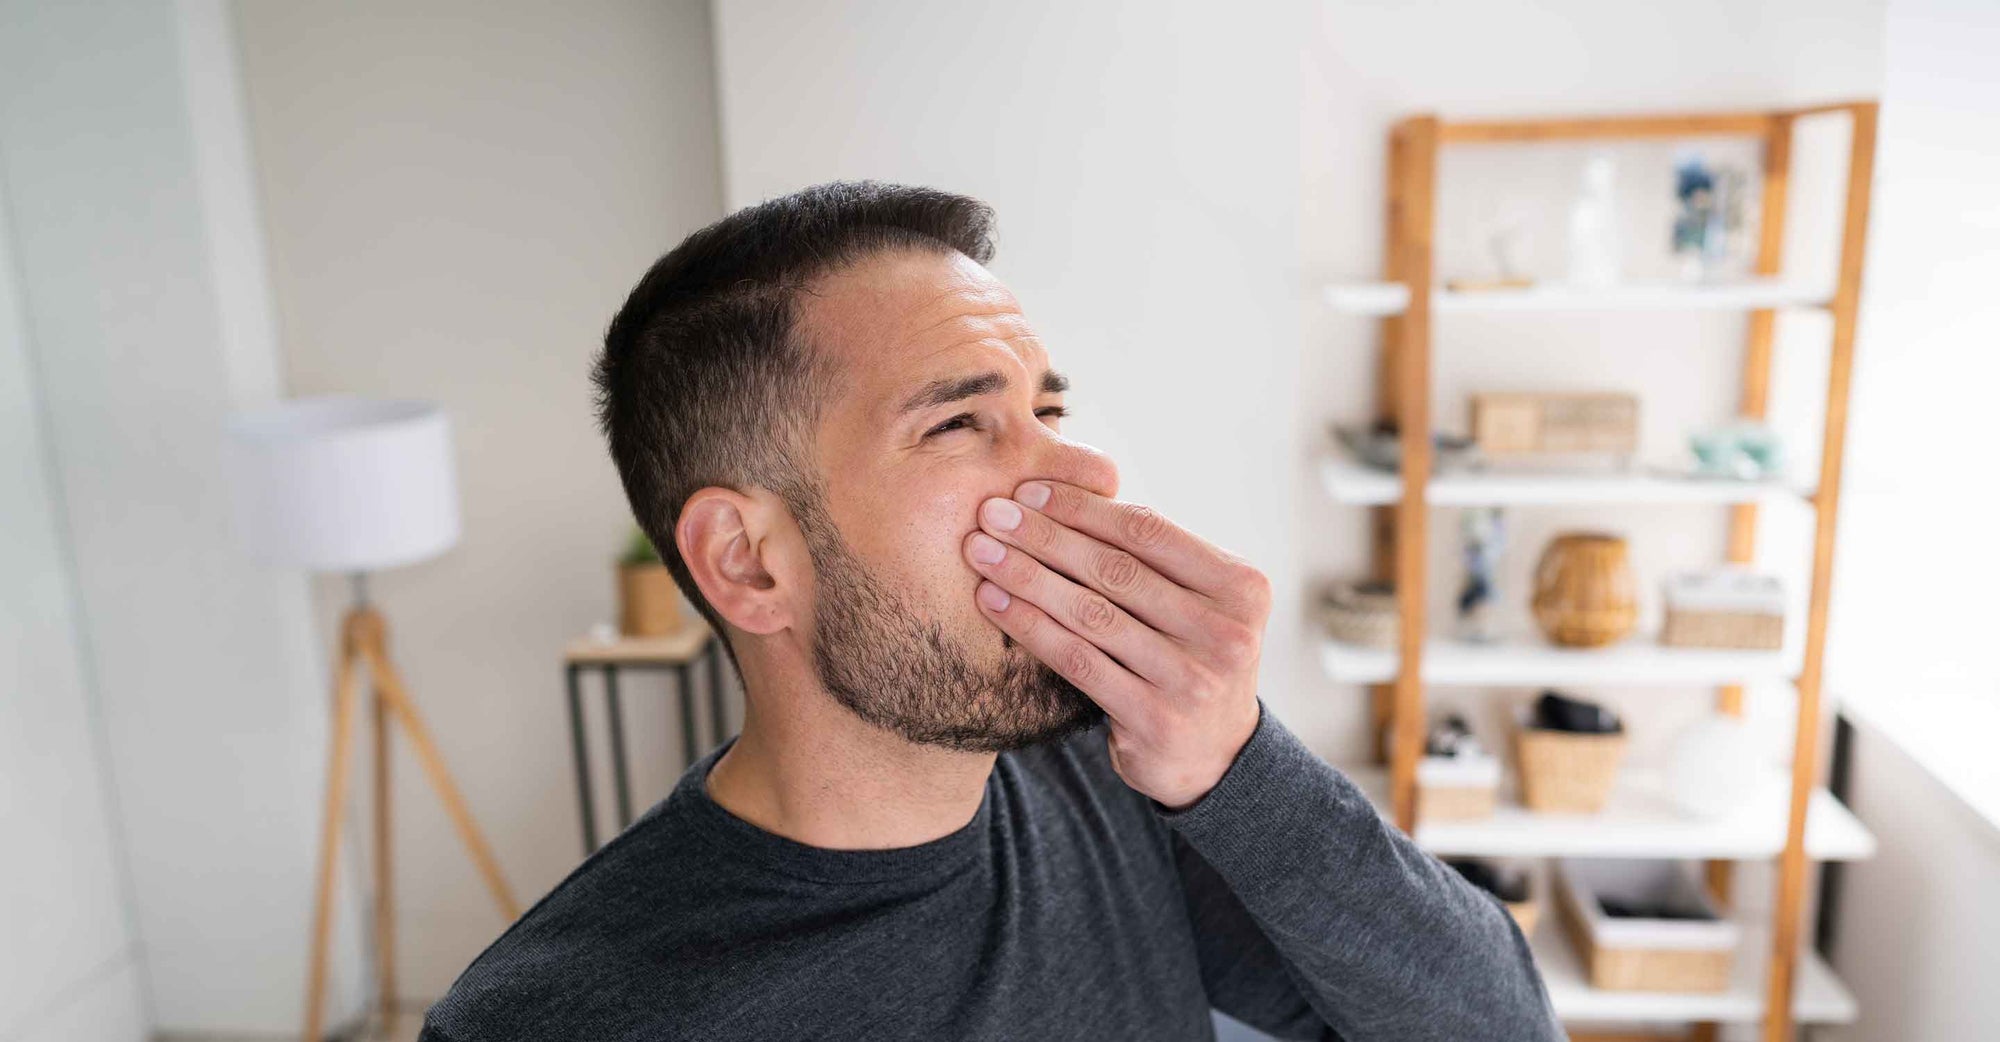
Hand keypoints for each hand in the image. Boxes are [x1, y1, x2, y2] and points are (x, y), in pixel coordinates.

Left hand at [964, 479, 1269, 808]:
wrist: (1214, 755)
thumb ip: (1153, 558)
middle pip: (1116, 569)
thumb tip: (1063, 492)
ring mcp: (1193, 679)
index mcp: (1241, 586)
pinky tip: (993, 602)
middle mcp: (1226, 631)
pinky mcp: (1155, 720)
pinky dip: (1029, 626)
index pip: (1149, 531)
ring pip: (1091, 613)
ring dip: (1027, 577)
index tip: (1030, 490)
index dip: (1084, 508)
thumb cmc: (1188, 656)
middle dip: (1045, 536)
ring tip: (980, 551)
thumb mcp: (1195, 603)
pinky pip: (1077, 660)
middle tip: (990, 513)